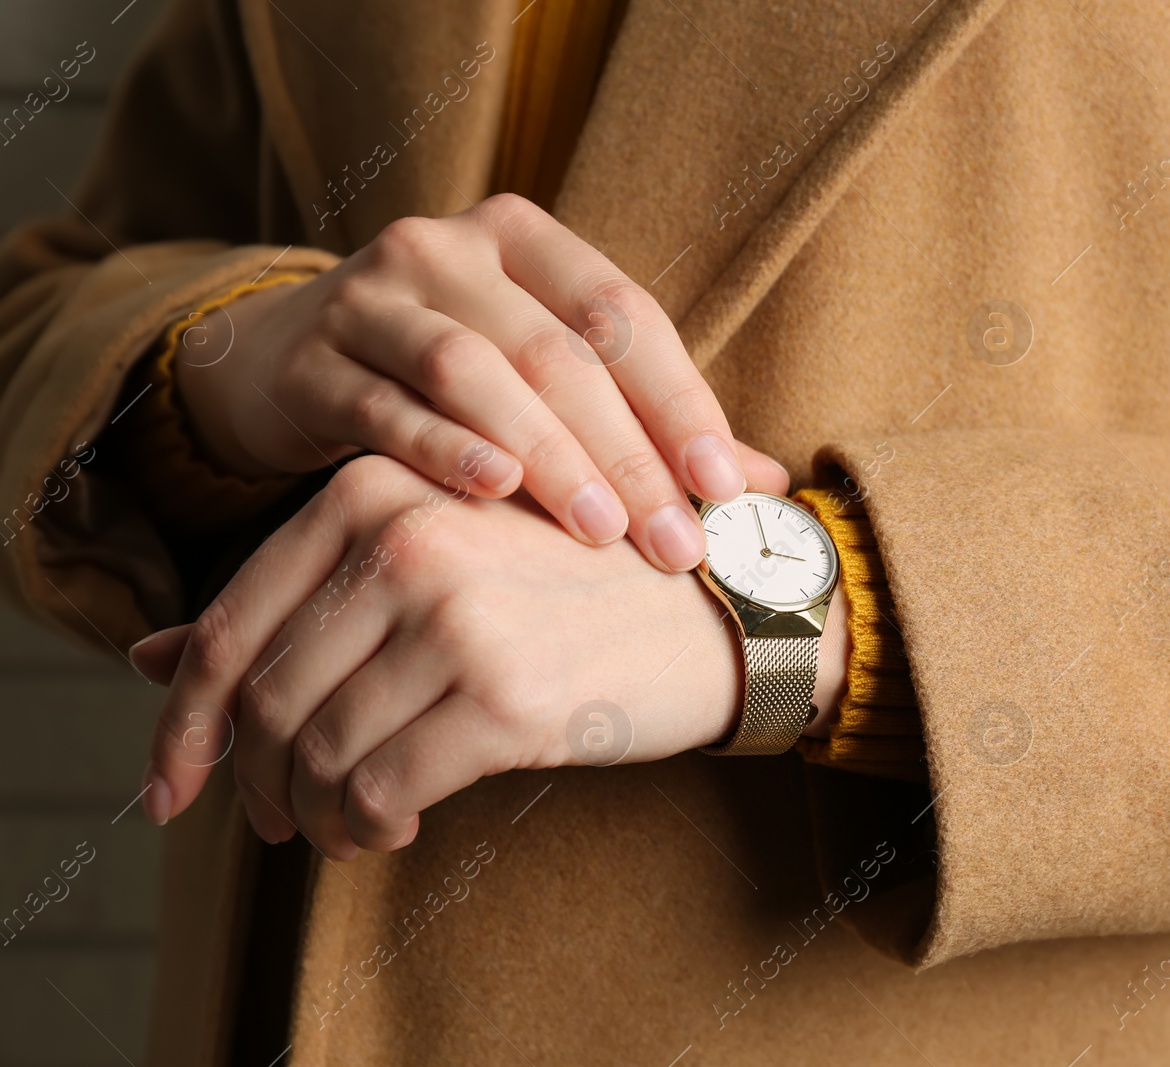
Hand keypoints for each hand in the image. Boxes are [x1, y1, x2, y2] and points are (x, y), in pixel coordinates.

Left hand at [133, 455, 848, 856]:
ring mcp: (455, 614)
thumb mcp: (433, 561)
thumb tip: (146, 660)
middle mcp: (407, 538)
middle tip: (276, 820)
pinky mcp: (503, 694)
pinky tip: (394, 829)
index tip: (173, 784)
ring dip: (315, 813)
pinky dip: (368, 828)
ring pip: (315, 752)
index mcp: (375, 487)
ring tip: (347, 826)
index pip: (228, 623)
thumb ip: (296, 599)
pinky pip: (380, 791)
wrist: (717, 608)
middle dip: (251, 781)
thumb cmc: (571, 586)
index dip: (180, 722)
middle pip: (261, 696)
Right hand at [175, 194, 774, 570]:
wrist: (283, 362)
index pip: (623, 315)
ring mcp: (370, 298)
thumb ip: (650, 421)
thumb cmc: (447, 379)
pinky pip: (384, 406)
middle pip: (557, 349)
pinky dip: (442, 449)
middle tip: (673, 541)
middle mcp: (447, 248)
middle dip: (627, 452)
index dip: (680, 401)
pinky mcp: (310, 361)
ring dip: (546, 454)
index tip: (725, 486)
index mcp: (524, 238)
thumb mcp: (546, 378)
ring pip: (473, 368)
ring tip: (600, 530)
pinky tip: (494, 492)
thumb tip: (771, 484)